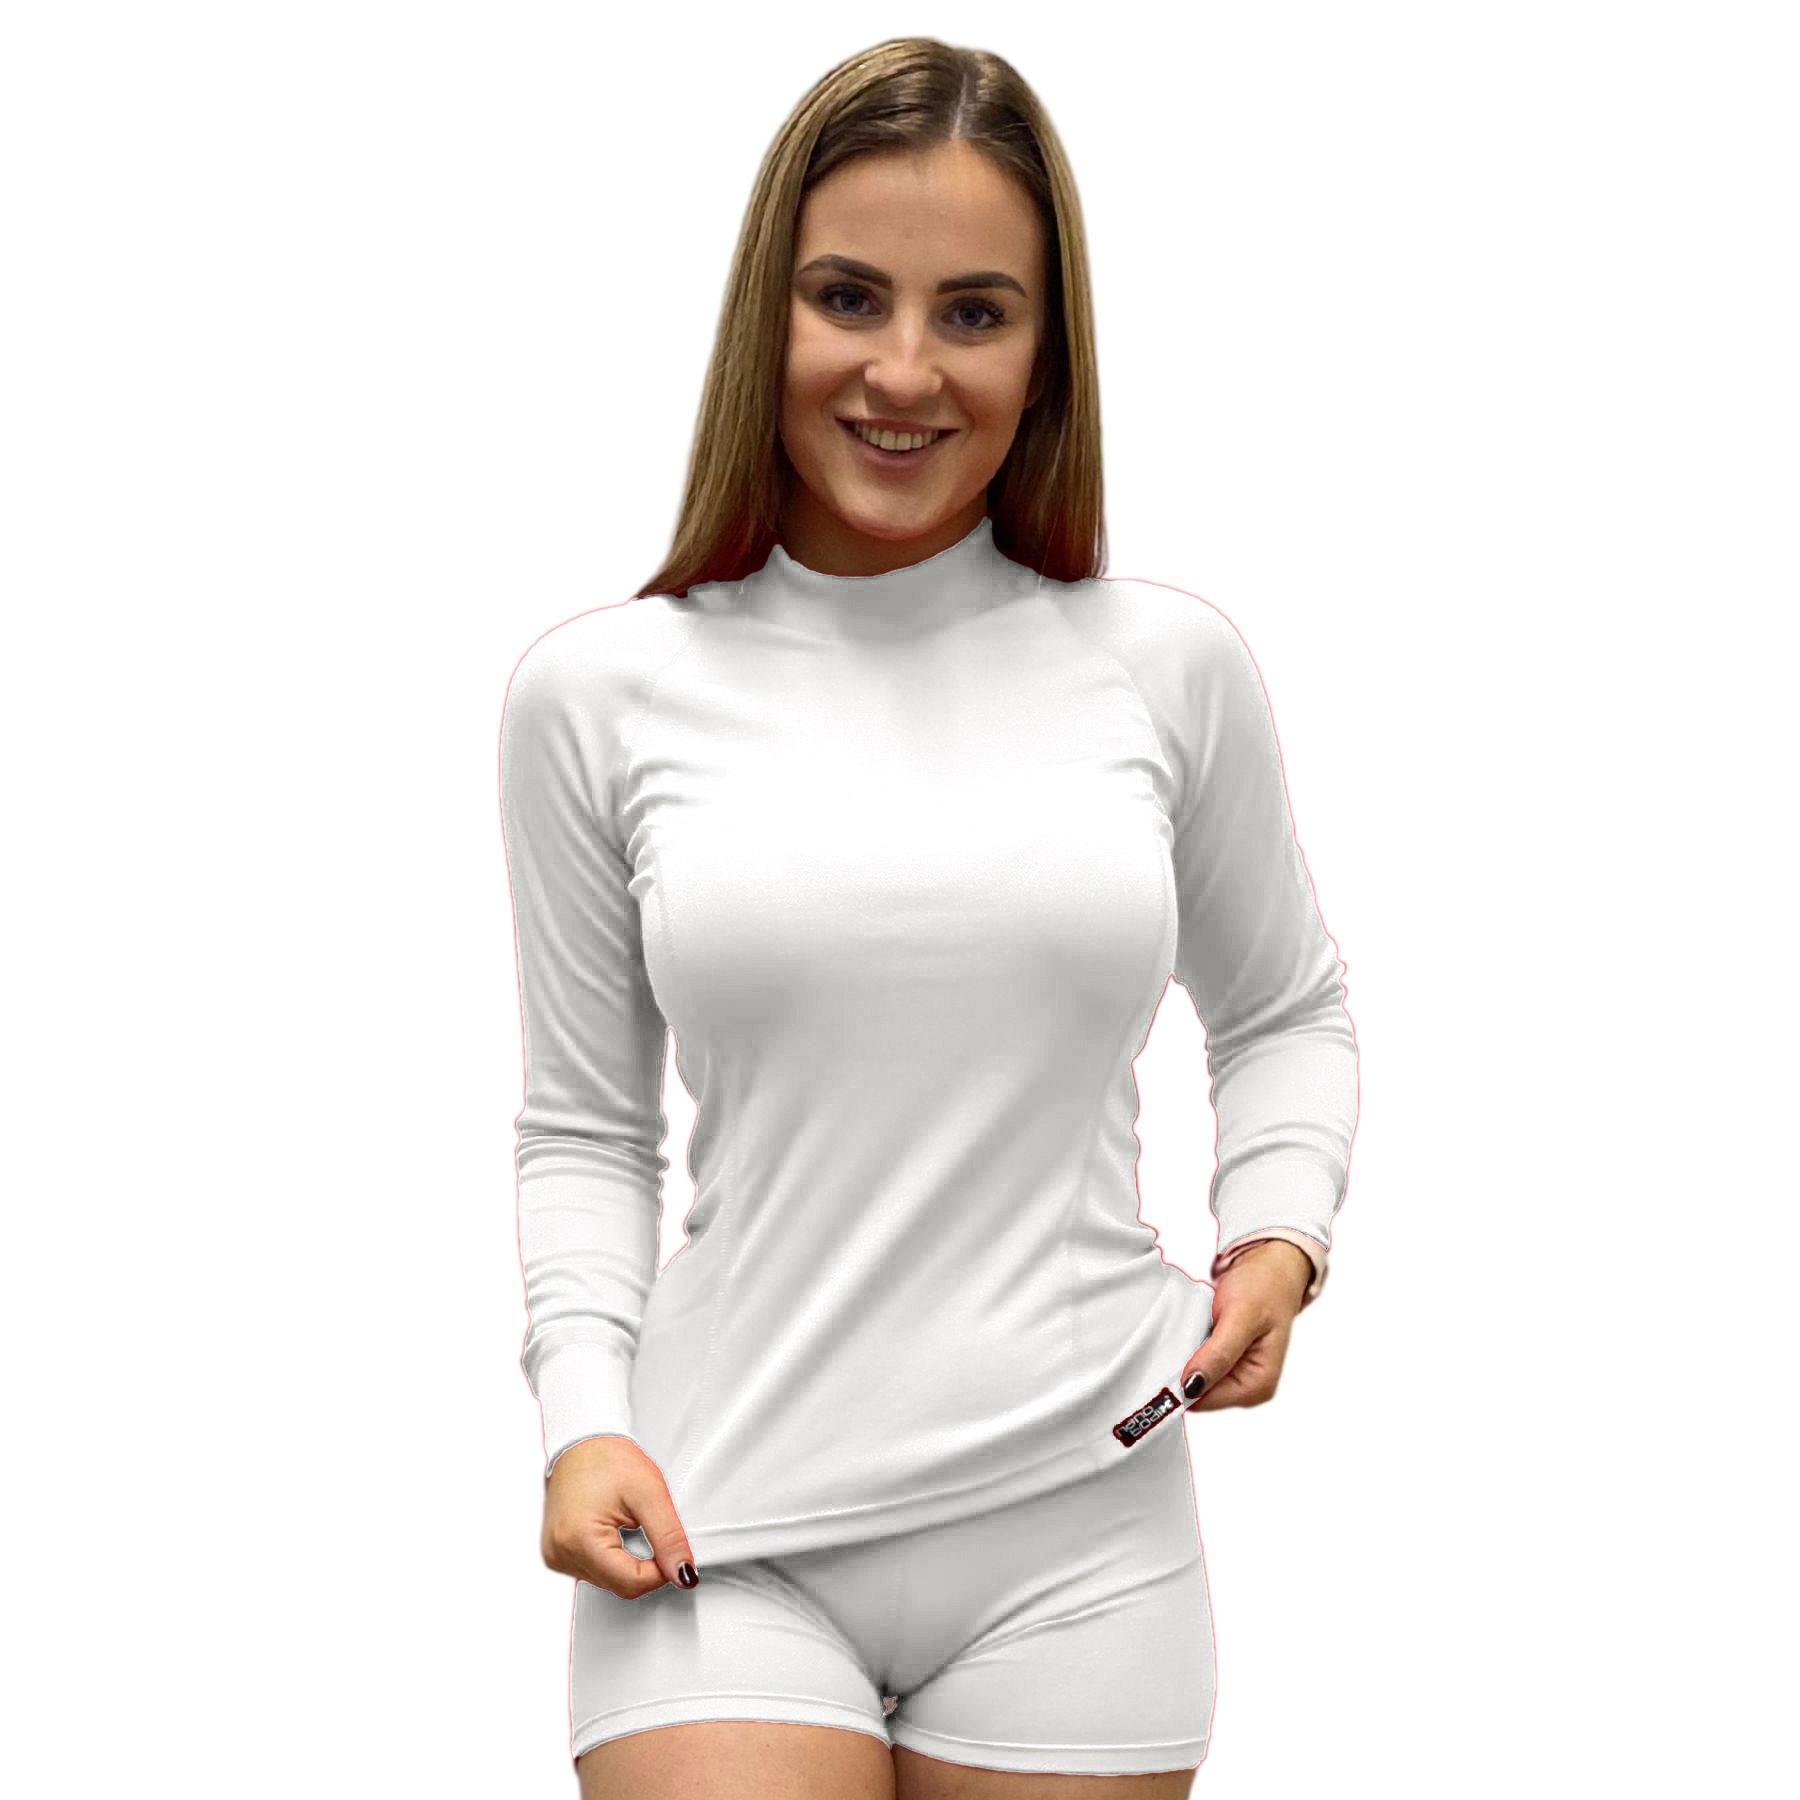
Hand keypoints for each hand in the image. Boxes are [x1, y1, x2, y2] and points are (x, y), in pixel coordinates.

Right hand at [541, 1434, 700, 1598]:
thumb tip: (684, 1574)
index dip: (660, 1570)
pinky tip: (611, 1530)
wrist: (582, 1440)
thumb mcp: (650, 1495)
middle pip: (619, 1585)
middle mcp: (560, 1554)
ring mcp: (554, 1556)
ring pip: (608, 1581)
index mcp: (579, 1541)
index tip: (669, 1547)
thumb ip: (669, 1539)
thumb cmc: (608, 1458)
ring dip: (626, 1562)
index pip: (631, 1583)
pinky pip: (594, 1571)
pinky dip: (610, 1557)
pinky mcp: (556, 1554)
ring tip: (624, 1522)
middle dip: (643, 1564)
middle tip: (646, 1526)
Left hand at [1179, 1239, 1311, 1412]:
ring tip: (1183, 1330)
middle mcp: (1245, 1387)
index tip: (1160, 1361)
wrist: (1268, 1265)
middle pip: (1196, 1392)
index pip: (1204, 1401)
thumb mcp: (1241, 1317)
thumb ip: (1219, 1354)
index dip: (1180, 1384)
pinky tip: (1187, 1331)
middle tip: (1173, 1338)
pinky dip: (1185, 1348)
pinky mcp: (1221, 1360)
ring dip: (1181, 1357)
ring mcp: (1232, 1374)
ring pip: (1191, 1377)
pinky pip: (1193, 1361)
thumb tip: (1192, 1387)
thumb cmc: (1263, 1287)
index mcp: (1256, 1386)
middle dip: (1180, 1368)